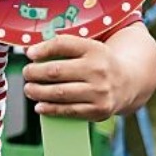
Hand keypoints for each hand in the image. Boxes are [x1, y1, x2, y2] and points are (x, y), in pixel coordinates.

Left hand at [22, 28, 139, 120]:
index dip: (43, 49)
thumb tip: (32, 53)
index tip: (29, 54)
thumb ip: (64, 47)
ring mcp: (99, 91)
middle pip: (56, 71)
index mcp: (94, 49)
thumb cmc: (98, 63)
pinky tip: (40, 106)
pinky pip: (69, 110)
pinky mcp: (99, 110)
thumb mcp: (88, 48)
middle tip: (27, 73)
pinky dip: (51, 109)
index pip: (62, 44)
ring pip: (60, 93)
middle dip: (35, 73)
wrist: (128, 81)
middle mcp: (98, 69)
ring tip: (29, 89)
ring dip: (38, 92)